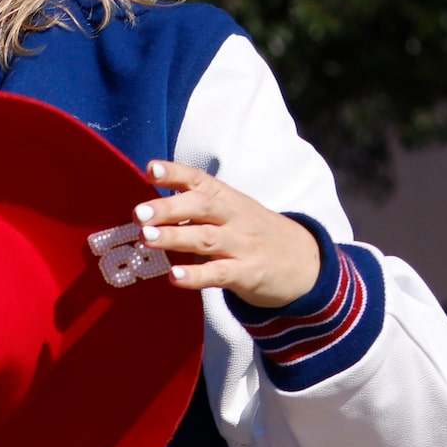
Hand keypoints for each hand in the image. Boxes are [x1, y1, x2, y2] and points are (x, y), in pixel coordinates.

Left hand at [137, 162, 323, 310]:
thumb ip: (196, 208)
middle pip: (201, 206)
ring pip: (206, 238)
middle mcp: (234, 217)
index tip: (151, 170)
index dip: (175, 173)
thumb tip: (148, 210)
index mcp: (227, 198)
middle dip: (168, 207)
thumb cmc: (255, 233)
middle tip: (139, 213)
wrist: (307, 263)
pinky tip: (174, 276)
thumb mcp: (232, 211)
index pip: (199, 180)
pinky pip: (219, 274)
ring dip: (174, 237)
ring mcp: (242, 246)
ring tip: (146, 237)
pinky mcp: (248, 274)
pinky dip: (195, 275)